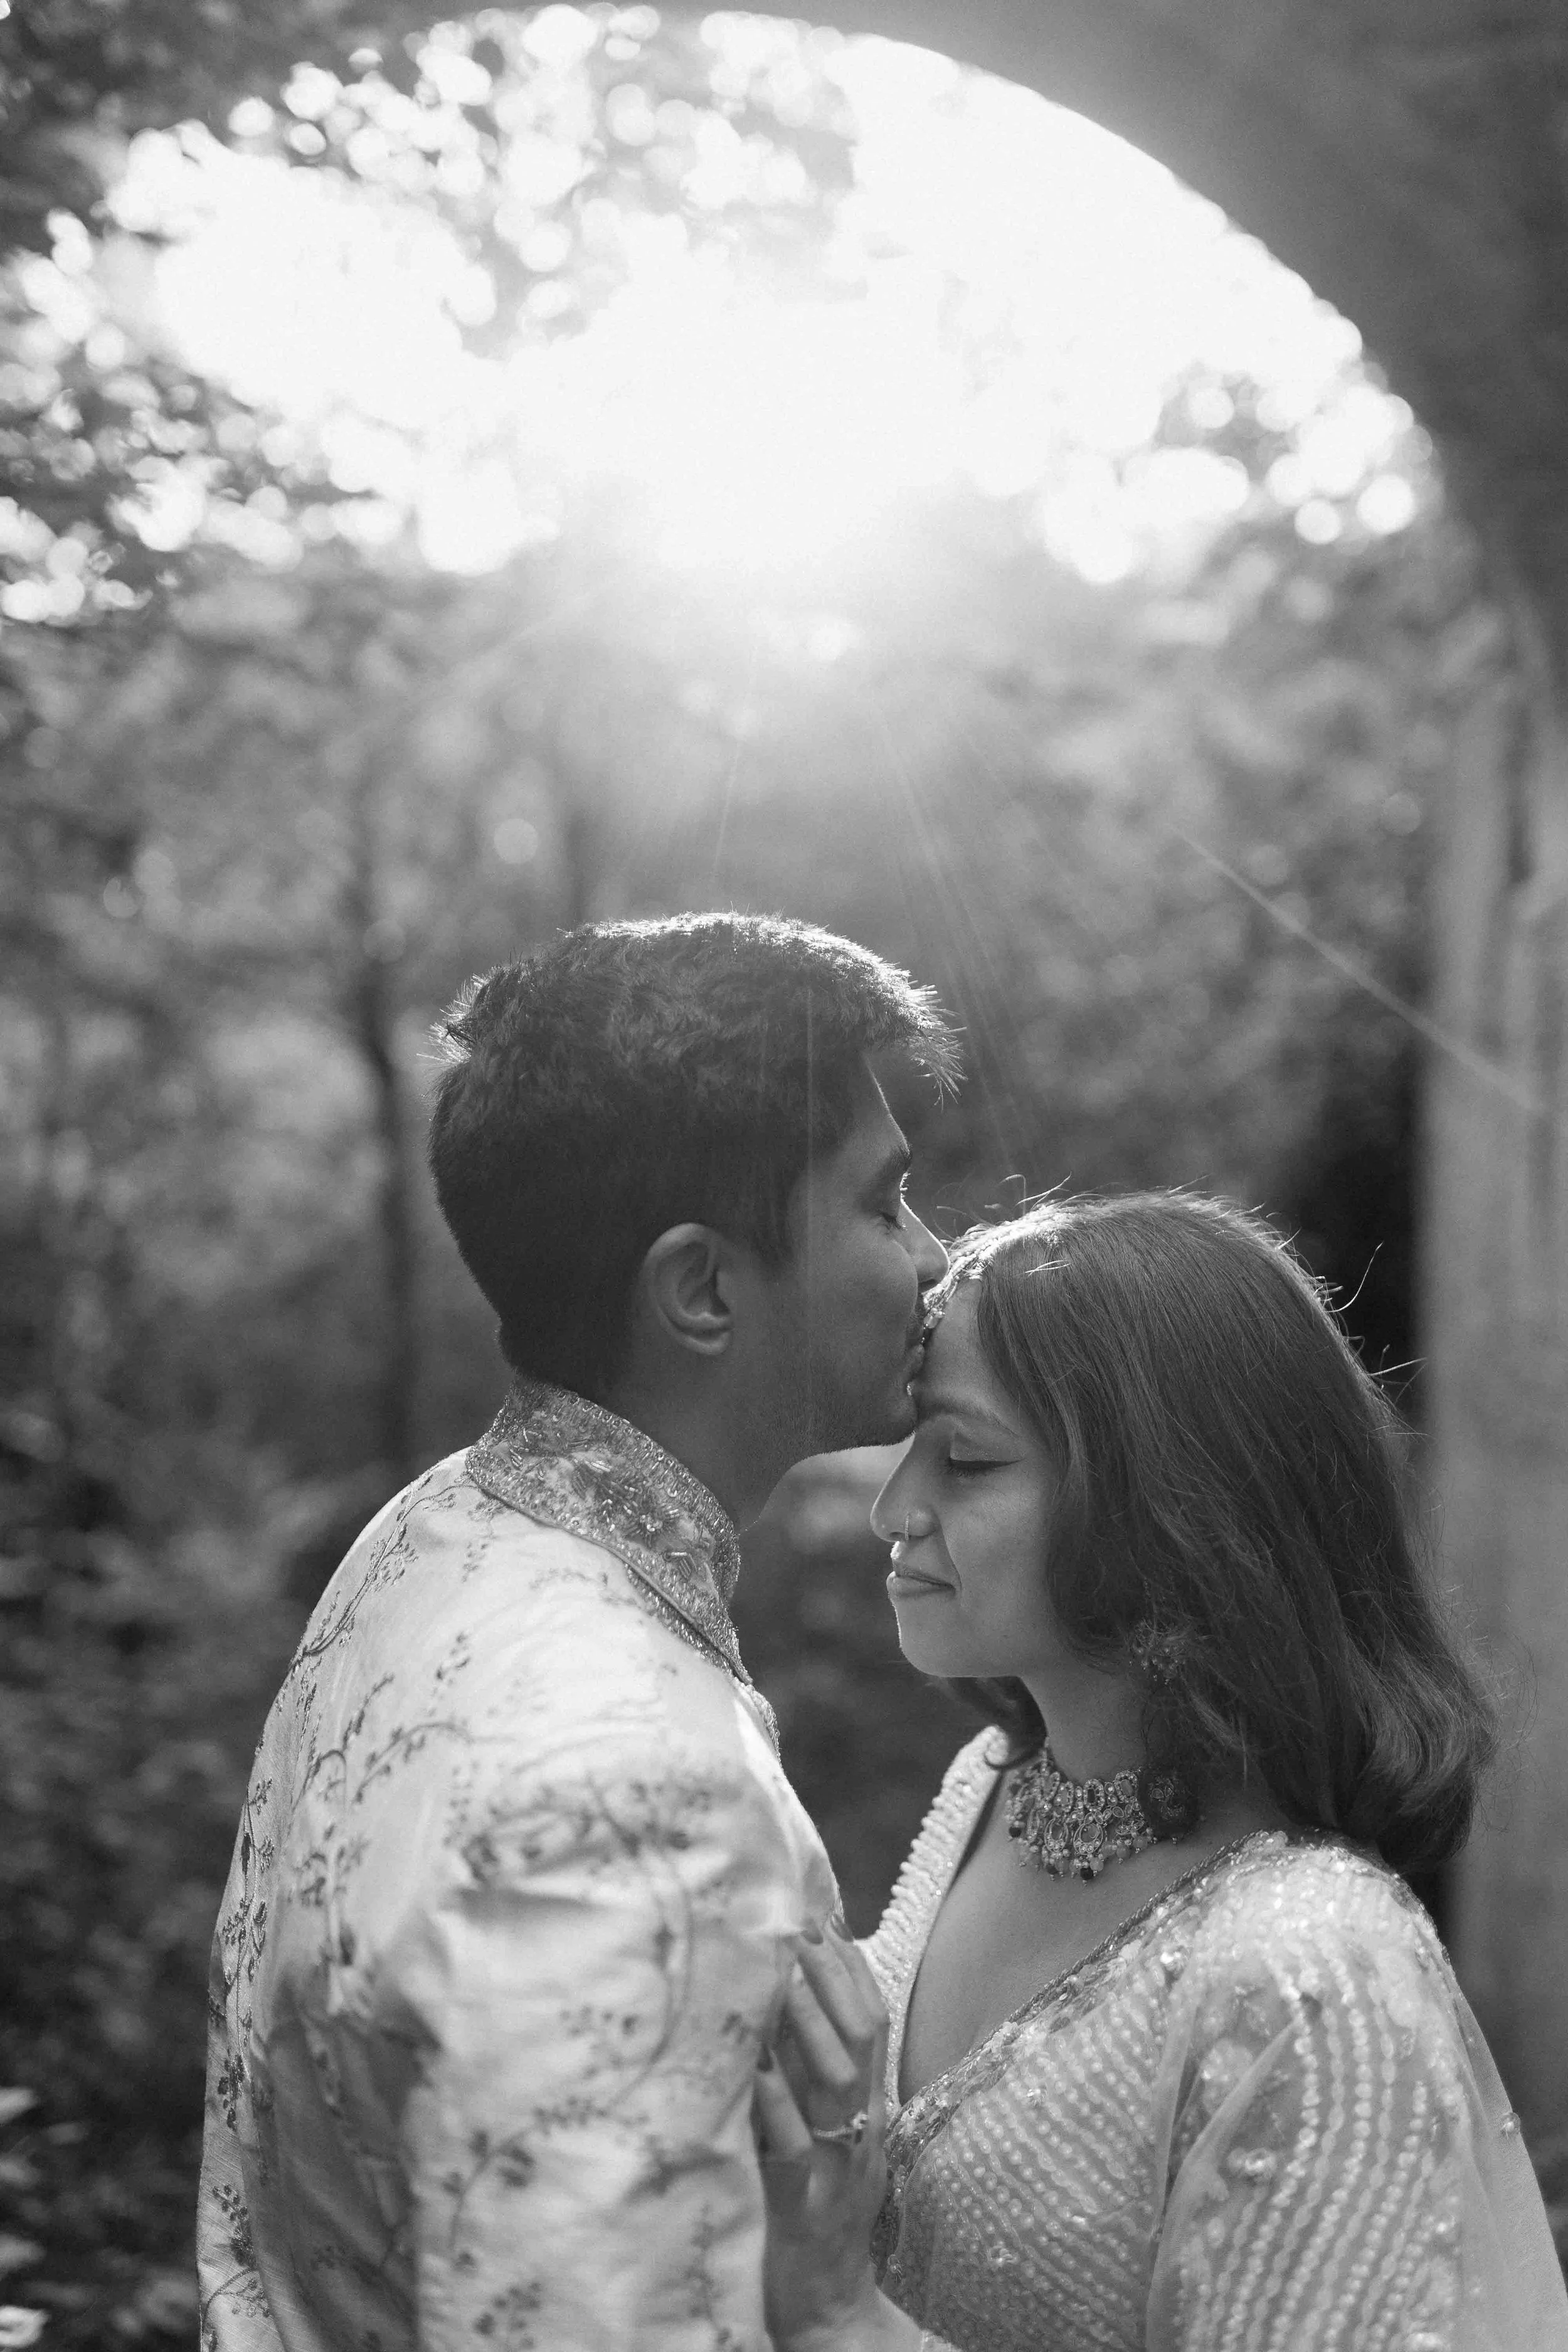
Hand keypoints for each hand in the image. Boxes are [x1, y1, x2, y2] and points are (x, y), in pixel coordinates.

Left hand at [754, 1927, 902, 2351]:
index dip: (851, 1964)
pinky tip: (754, 2067)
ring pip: (836, 2078)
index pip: (873, 2018)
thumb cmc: (813, 2214)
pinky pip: (796, 2144)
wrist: (828, 2311)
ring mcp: (840, 2165)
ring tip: (776, 1975)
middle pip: (862, 2034)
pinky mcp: (806, 2204)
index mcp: (869, 2107)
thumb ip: (812, 2076)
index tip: (822, 1914)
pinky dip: (777, 2101)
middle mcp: (863, 2127)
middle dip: (832, 1975)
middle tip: (798, 1925)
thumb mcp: (824, 2134)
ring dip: (807, 2022)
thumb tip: (786, 2003)